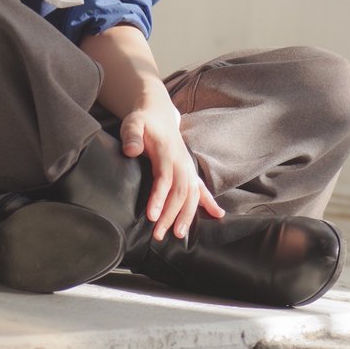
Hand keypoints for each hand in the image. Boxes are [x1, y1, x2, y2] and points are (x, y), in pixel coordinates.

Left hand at [121, 100, 224, 241]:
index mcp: (167, 152)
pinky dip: (209, 202)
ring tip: (178, 235)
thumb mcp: (133, 123)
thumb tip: (131, 150)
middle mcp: (181, 161)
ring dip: (187, 216)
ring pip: (191, 195)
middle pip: (180, 192)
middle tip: (159, 235)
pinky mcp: (189, 171)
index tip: (152, 217)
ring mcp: (187, 167)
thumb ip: (132, 136)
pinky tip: (218, 215)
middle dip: (171, 215)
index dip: (159, 198)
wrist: (158, 113)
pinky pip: (201, 188)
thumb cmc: (143, 121)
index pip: (165, 179)